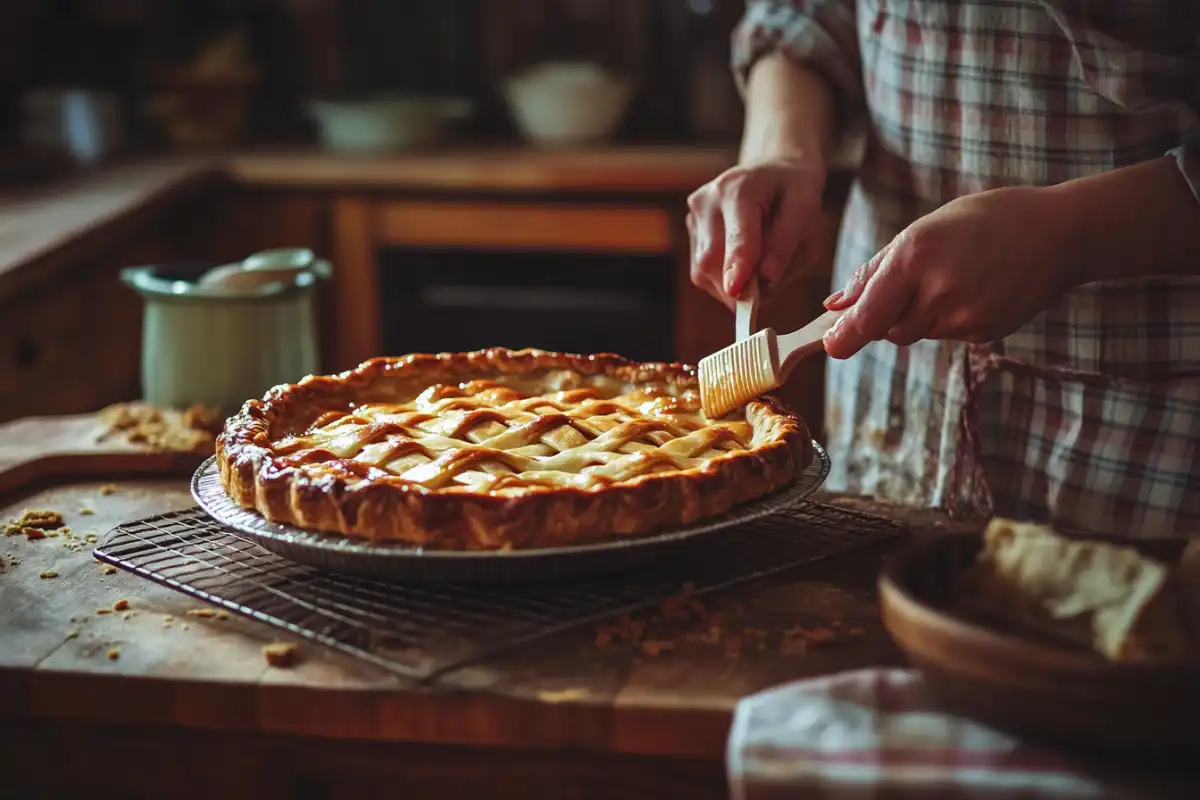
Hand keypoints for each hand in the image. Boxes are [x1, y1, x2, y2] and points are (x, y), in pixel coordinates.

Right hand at [687, 157, 825, 309]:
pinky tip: (745, 265)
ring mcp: (694, 218)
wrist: (773, 174)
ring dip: (733, 285)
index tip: (737, 290)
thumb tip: (766, 278)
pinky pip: (703, 273)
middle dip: (737, 287)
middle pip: (712, 259)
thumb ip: (786, 244)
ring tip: (760, 267)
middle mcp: (707, 201)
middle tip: (764, 295)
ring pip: (703, 271)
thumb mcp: (806, 212)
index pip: (737, 234)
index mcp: (739, 188)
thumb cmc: (792, 193)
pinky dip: (726, 280)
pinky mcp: (691, 234)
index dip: (737, 264)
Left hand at [822, 186, 1080, 358]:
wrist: (1061, 233)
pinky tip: (975, 290)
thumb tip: (836, 304)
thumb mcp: (925, 229)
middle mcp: (937, 290)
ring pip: (917, 333)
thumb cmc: (987, 221)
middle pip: (888, 329)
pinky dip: (949, 319)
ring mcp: (964, 315)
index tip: (829, 345)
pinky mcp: (984, 331)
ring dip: (920, 315)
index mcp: (915, 256)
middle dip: (888, 315)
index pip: (867, 315)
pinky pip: (947, 335)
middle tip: (915, 284)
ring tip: (953, 278)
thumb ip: (876, 271)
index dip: (844, 336)